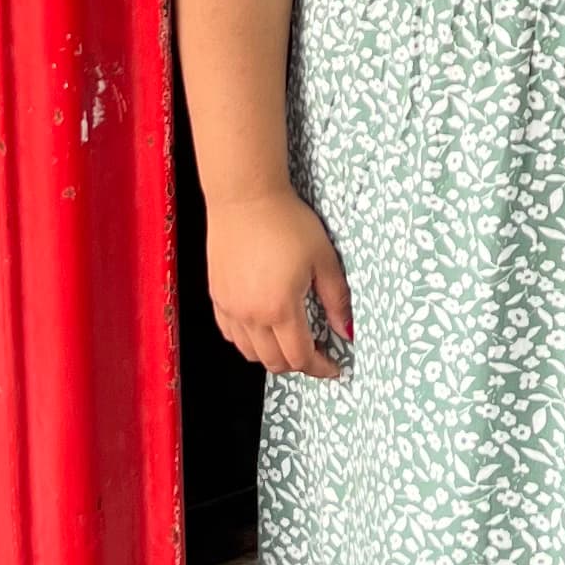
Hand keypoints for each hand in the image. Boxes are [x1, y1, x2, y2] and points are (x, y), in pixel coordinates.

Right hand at [207, 187, 354, 378]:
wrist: (245, 196)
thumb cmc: (286, 221)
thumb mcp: (323, 258)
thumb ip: (336, 298)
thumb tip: (348, 330)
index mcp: (280, 308)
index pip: (300, 357)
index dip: (321, 368)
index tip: (334, 367)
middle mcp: (251, 315)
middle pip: (274, 362)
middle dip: (298, 365)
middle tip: (316, 353)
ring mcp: (230, 307)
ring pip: (249, 352)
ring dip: (272, 355)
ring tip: (289, 340)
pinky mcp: (217, 295)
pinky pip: (230, 333)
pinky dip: (248, 340)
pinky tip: (261, 326)